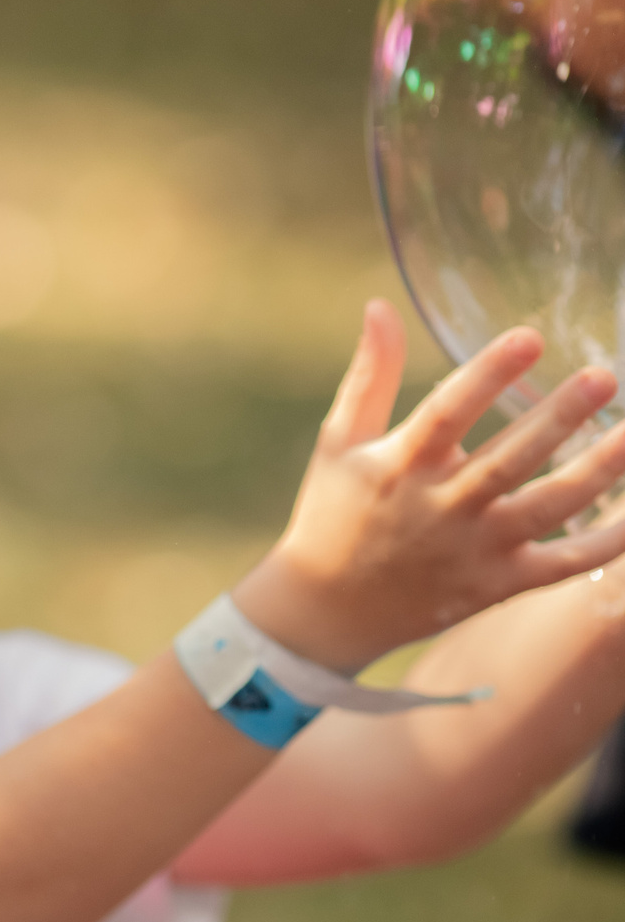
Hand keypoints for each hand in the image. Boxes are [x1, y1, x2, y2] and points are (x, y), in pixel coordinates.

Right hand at [237, 299, 624, 672]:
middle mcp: (438, 509)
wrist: (323, 614)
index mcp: (398, 467)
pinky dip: (606, 542)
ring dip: (598, 471)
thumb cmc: (332, 515)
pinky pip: (562, 563)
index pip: (446, 414)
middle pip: (508, 460)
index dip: (486, 376)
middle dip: (558, 418)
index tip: (527, 338)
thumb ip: (370, 376)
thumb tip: (381, 306)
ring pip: (546, 508)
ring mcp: (471, 551)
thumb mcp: (339, 443)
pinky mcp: (494, 585)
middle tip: (603, 376)